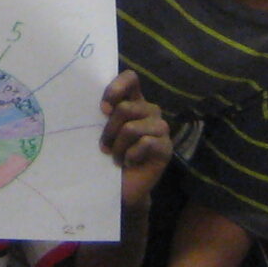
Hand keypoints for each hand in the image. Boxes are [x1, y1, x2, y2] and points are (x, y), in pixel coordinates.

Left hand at [96, 70, 171, 204]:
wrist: (121, 188)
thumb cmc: (107, 156)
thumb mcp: (101, 131)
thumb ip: (103, 114)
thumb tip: (102, 106)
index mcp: (133, 100)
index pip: (130, 78)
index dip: (116, 88)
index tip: (102, 108)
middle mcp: (149, 110)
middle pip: (125, 108)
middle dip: (109, 130)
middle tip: (104, 147)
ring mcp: (160, 128)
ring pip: (132, 128)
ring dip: (118, 147)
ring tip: (116, 158)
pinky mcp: (166, 146)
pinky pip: (145, 143)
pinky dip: (130, 156)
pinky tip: (129, 163)